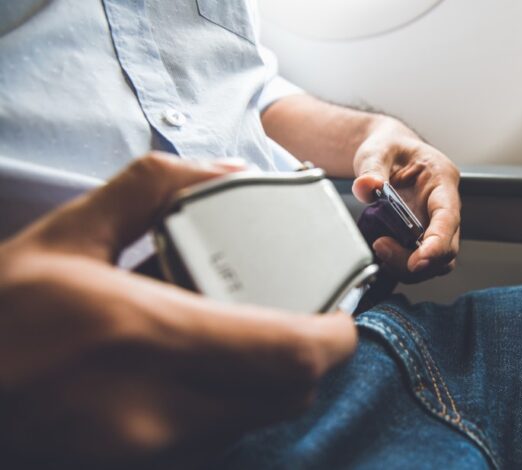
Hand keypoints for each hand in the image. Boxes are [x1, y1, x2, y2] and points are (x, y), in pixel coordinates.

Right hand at [0, 153, 356, 467]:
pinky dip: (234, 404)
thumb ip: (153, 190)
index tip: (340, 311)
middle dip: (312, 357)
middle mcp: (156, 407)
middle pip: (289, 394)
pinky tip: (201, 370)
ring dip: (274, 379)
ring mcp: (150, 451)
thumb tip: (228, 172)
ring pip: (259, 419)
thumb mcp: (65, 235)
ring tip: (251, 335)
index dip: (335, 336)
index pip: (290, 353)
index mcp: (142, 333)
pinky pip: (220, 439)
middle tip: (305, 317)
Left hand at [352, 118, 460, 282]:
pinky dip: (401, 264)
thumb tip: (366, 186)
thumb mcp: (377, 150)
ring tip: (379, 248)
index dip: (437, 243)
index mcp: (442, 180)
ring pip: (436, 262)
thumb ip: (371, 168)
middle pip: (446, 248)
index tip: (418, 260)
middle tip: (381, 247)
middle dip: (417, 260)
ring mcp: (433, 223)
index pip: (448, 218)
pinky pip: (419, 260)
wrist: (387, 151)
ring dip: (408, 265)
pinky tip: (382, 254)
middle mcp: (444, 206)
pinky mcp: (421, 236)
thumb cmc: (390, 147)